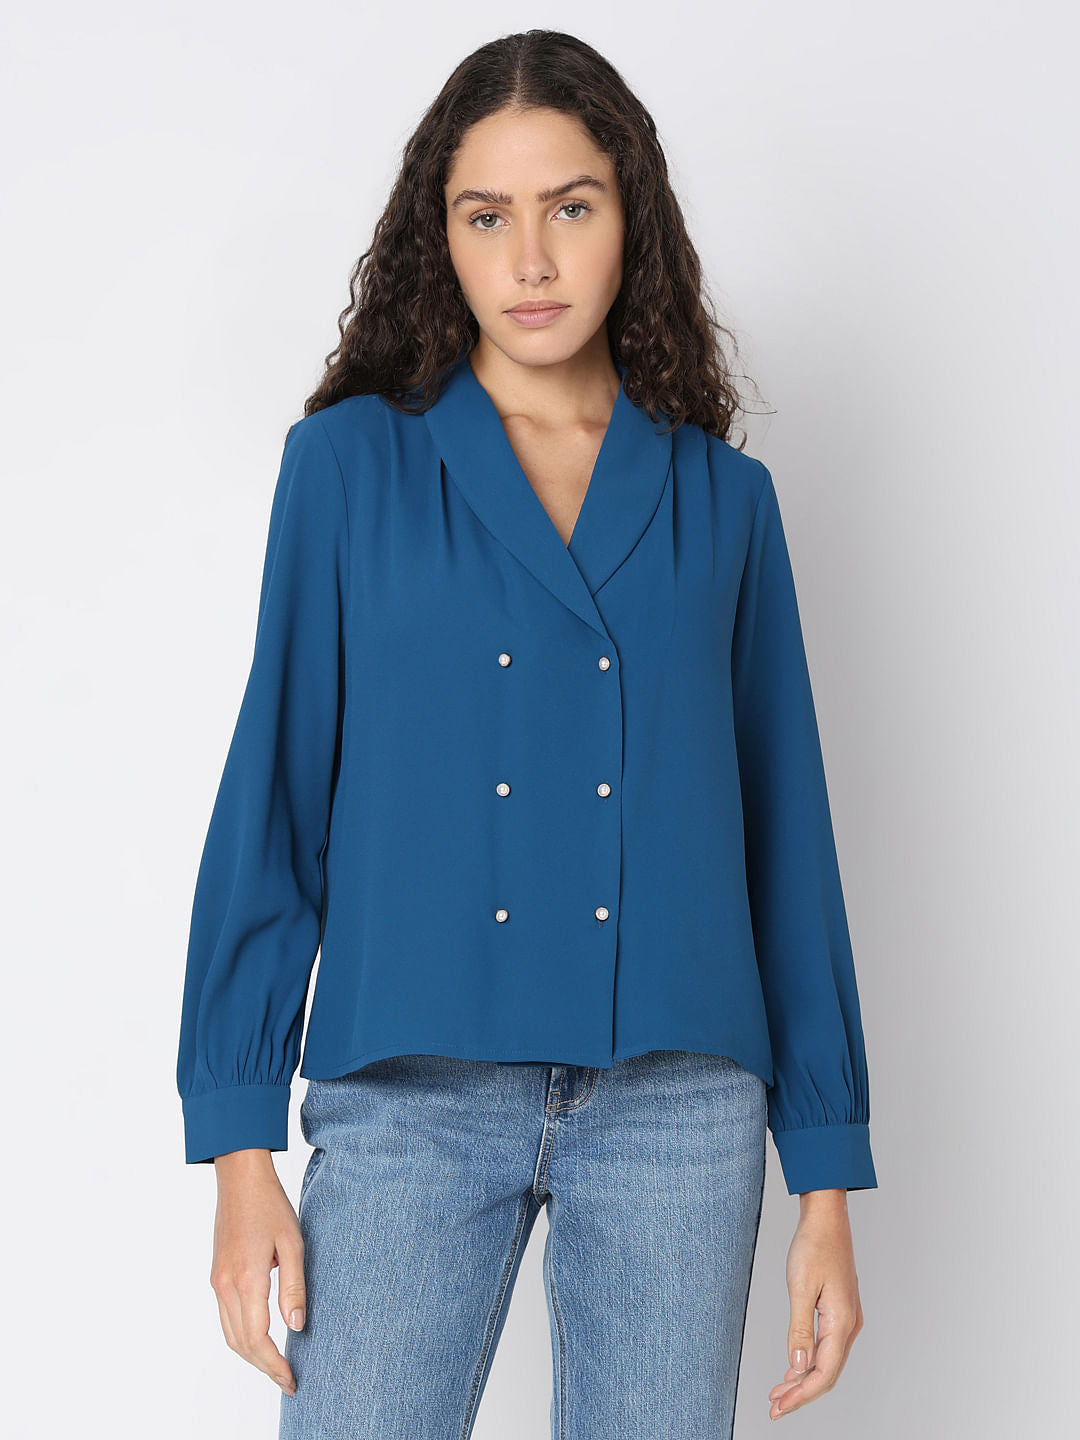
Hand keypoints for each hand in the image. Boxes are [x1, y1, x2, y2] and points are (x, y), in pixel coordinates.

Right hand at [209, 1149, 306, 1396]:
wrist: (240, 1178)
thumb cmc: (270, 1205)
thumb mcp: (293, 1243)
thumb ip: (294, 1286)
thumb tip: (296, 1326)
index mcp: (246, 1279)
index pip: (257, 1339)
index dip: (274, 1365)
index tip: (291, 1380)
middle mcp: (225, 1285)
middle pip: (241, 1344)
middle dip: (264, 1367)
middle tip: (288, 1381)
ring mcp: (217, 1281)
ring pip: (230, 1334)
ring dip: (252, 1355)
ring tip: (277, 1366)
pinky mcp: (217, 1275)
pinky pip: (226, 1318)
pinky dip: (242, 1337)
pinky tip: (260, 1339)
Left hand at [769, 1190, 863, 1418]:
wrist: (827, 1218)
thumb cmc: (814, 1246)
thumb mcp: (800, 1287)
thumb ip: (799, 1329)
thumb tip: (798, 1365)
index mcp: (842, 1322)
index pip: (823, 1373)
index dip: (801, 1395)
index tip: (778, 1407)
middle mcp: (849, 1325)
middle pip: (827, 1373)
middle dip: (801, 1393)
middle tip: (774, 1406)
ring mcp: (847, 1319)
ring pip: (827, 1361)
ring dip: (803, 1379)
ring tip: (778, 1392)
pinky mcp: (840, 1311)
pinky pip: (827, 1347)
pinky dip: (809, 1362)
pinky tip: (793, 1368)